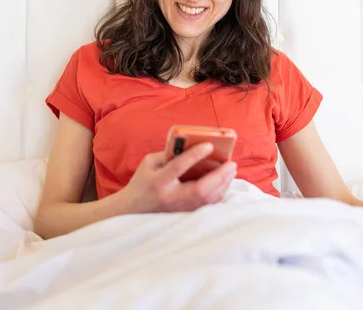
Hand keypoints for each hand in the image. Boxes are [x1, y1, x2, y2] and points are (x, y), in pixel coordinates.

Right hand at [121, 143, 236, 213]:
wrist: (130, 211)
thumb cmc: (142, 182)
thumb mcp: (149, 164)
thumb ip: (169, 155)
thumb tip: (192, 145)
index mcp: (158, 181)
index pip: (179, 167)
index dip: (195, 155)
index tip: (210, 145)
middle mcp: (170, 198)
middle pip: (200, 190)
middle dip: (219, 176)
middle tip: (232, 164)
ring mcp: (178, 210)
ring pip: (206, 201)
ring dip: (222, 185)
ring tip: (231, 172)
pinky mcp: (184, 217)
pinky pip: (206, 207)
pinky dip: (218, 195)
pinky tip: (224, 184)